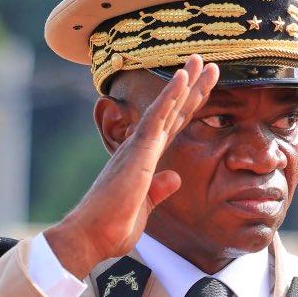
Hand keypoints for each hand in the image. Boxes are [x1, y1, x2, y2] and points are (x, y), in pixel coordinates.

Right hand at [43, 56, 219, 275]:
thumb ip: (159, 190)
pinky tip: (183, 78)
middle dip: (191, 87)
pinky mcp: (138, 153)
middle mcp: (139, 148)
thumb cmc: (110, 227)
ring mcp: (138, 147)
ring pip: (166, 107)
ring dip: (185, 83)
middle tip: (208, 63)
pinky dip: (171, 96)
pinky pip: (157, 118)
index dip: (189, 106)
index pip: (172, 127)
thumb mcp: (145, 208)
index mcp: (143, 160)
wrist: (90, 237)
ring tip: (201, 59)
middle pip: (172, 111)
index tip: (203, 87)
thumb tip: (174, 178)